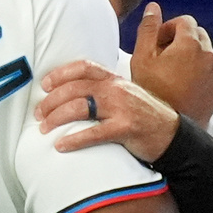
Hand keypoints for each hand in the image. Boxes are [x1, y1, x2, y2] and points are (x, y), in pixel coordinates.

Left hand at [37, 60, 179, 162]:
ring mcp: (122, 108)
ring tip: (44, 128)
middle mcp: (116, 89)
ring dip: (56, 117)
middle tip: (38, 113)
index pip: (84, 67)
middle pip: (75, 88)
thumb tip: (70, 94)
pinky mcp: (126, 129)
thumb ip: (102, 90)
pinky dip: (74, 139)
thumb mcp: (125, 94)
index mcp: (114, 79)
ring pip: (80, 107)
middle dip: (51, 100)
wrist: (174, 135)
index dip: (61, 73)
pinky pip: (94, 133)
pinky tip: (61, 145)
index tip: (44, 84)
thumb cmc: (144, 116)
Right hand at [130, 2, 212, 128]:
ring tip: (172, 75)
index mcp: (190, 44)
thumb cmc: (150, 90)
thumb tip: (154, 7)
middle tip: (163, 57)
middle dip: (181, 41)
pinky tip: (183, 87)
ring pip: (205, 56)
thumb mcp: (142, 56)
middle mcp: (210, 56)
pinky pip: (211, 75)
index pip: (185, 21)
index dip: (169, 28)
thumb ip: (149, 28)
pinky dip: (200, 76)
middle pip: (198, 36)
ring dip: (191, 59)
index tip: (158, 43)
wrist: (165, 126)